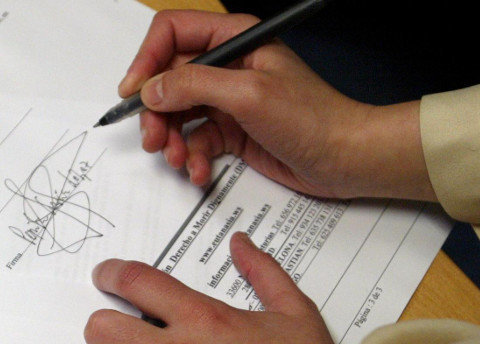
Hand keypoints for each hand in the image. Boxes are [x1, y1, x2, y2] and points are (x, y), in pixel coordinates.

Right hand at [121, 10, 435, 201]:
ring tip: (178, 160)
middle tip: (152, 139)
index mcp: (234, 38)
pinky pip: (195, 141)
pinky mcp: (231, 131)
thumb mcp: (248, 95)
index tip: (134, 92)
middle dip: (155, 111)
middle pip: (168, 79)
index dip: (147, 60)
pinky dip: (192, 159)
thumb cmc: (312, 118)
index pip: (171, 34)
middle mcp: (227, 65)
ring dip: (171, 140)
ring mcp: (227, 100)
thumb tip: (151, 89)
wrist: (345, 159)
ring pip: (177, 114)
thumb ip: (195, 86)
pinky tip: (200, 173)